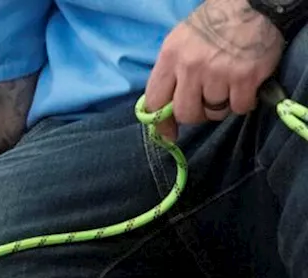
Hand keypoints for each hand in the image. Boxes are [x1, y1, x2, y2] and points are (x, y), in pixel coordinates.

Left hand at [145, 0, 283, 139]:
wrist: (253, 6)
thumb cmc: (216, 22)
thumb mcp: (181, 40)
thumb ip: (172, 70)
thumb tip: (166, 104)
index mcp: (170, 57)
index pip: (155, 100)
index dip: (160, 122)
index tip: (166, 134)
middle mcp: (190, 67)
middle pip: (186, 113)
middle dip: (196, 113)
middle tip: (207, 103)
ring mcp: (218, 73)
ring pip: (214, 111)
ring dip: (222, 105)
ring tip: (228, 87)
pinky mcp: (245, 78)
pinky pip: (239, 107)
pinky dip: (243, 102)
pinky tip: (246, 87)